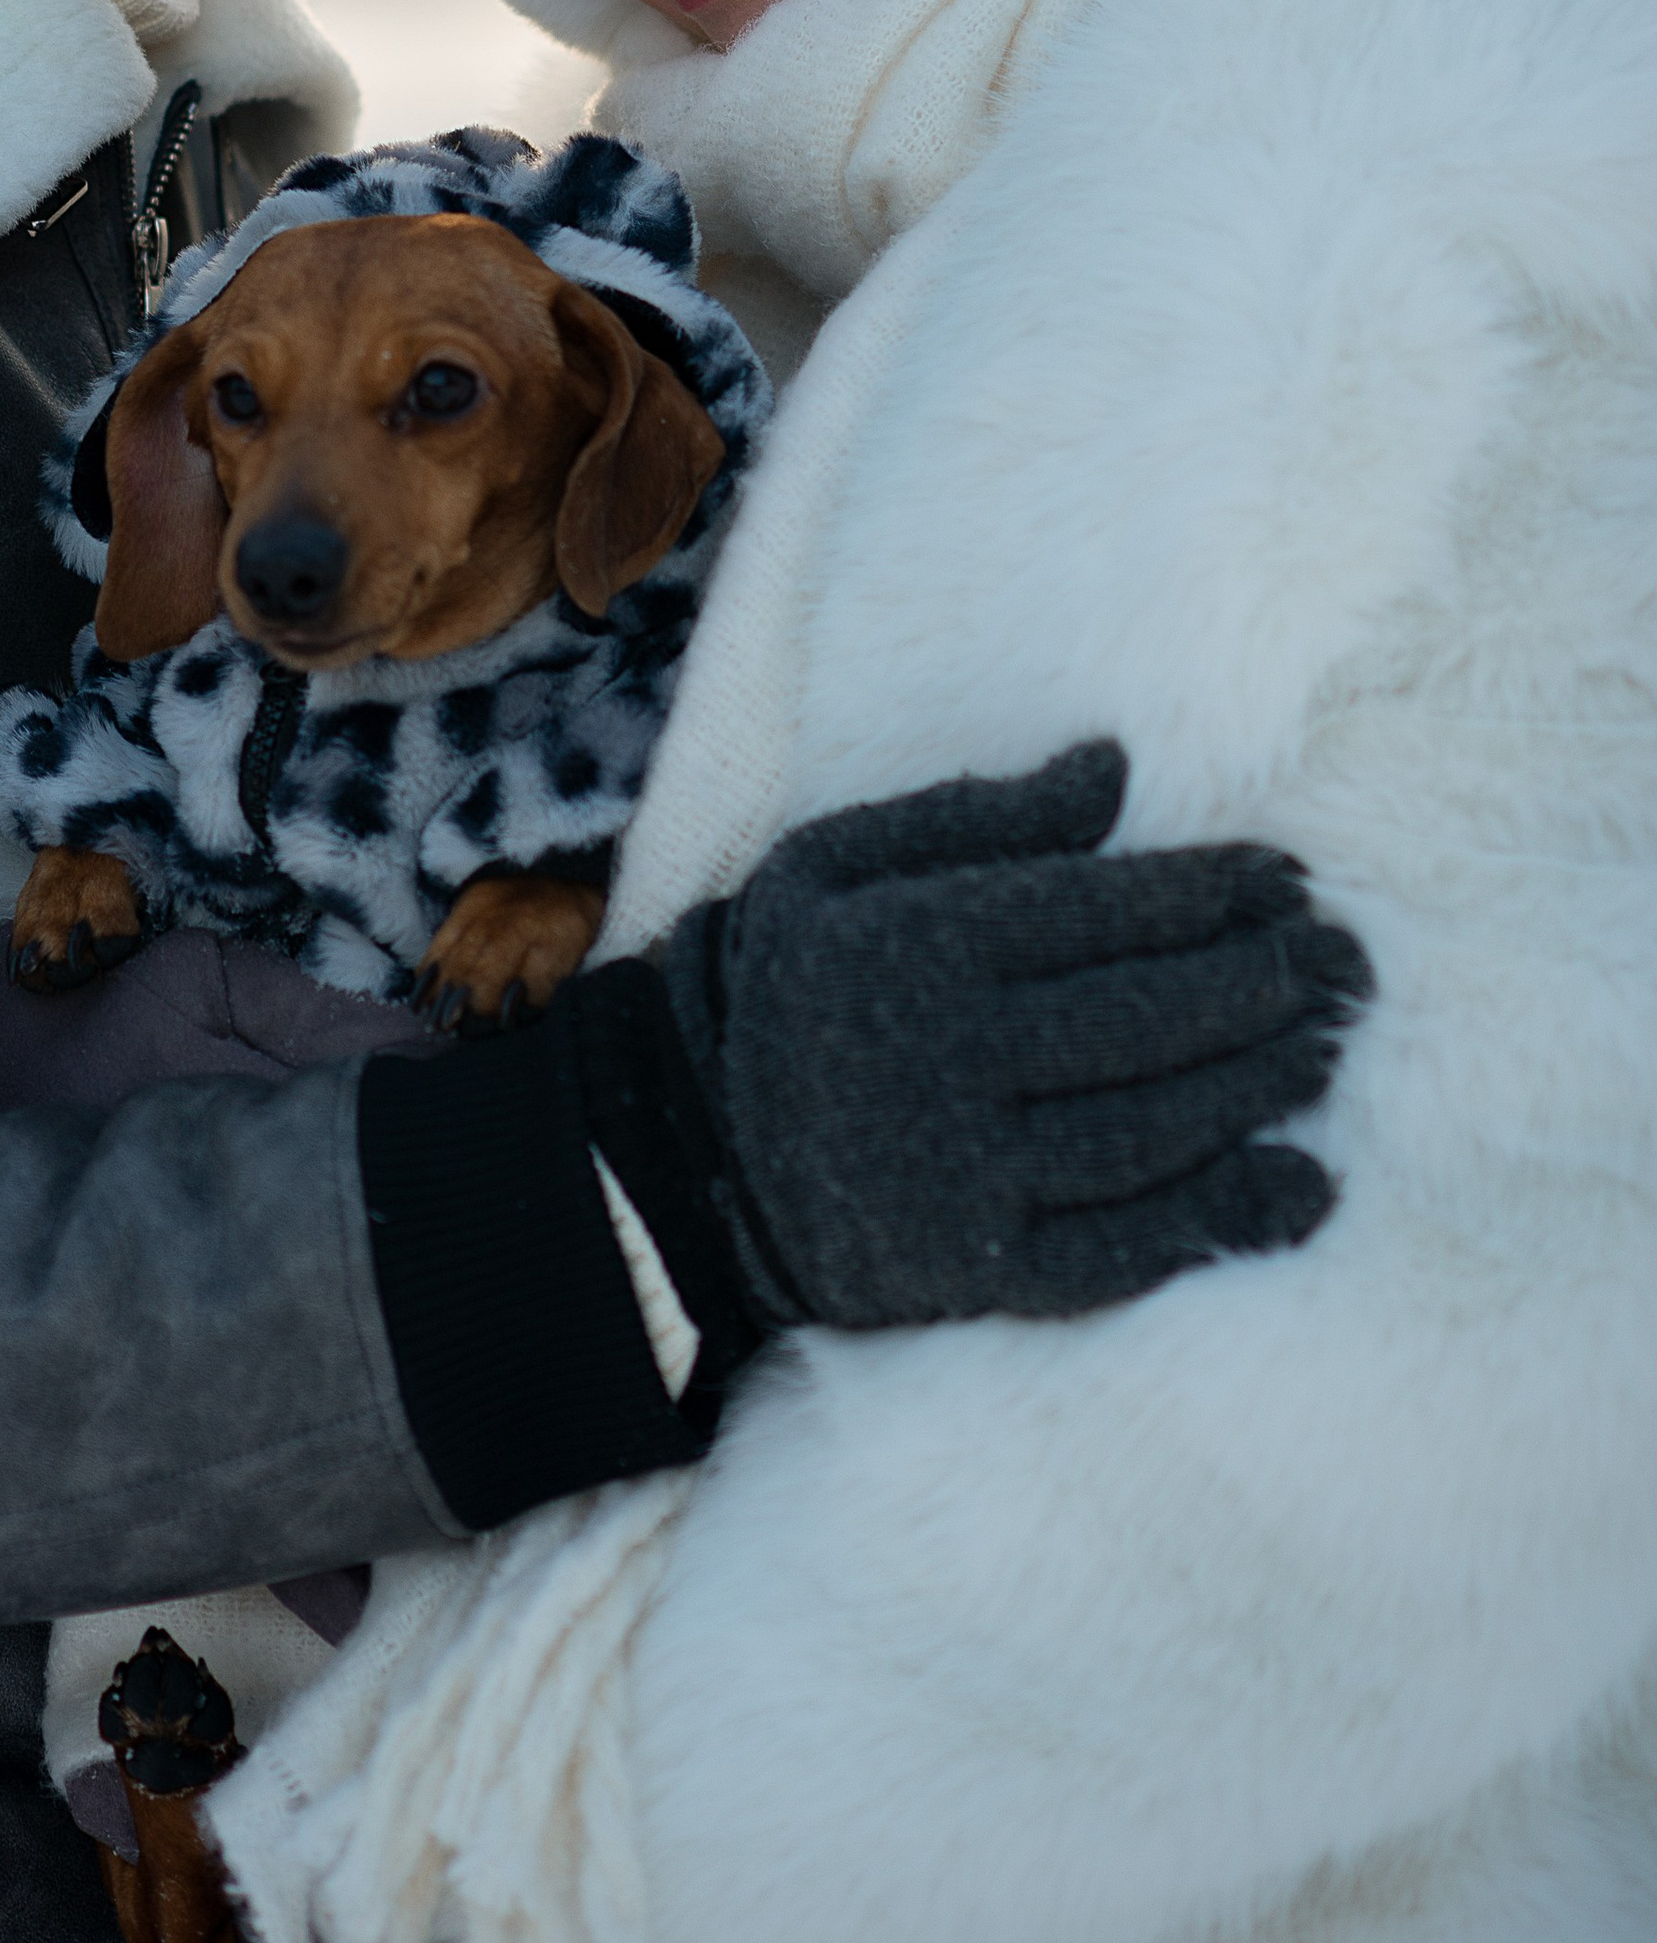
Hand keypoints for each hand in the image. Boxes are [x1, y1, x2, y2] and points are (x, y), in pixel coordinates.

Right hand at [659, 741, 1370, 1330]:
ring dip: (1256, 1088)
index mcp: (920, 944)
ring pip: (1147, 1128)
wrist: (690, 1151)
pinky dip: (1219, 1220)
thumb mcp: (839, 862)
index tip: (1286, 878)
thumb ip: (977, 816)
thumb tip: (1113, 770)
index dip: (1208, 894)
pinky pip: (1121, 1246)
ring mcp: (967, 1172)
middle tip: (1346, 964)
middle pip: (1142, 1019)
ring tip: (1327, 1048)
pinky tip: (1298, 1190)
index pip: (1100, 912)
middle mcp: (949, 1058)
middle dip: (1260, 985)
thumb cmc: (783, 979)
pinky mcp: (980, 1266)